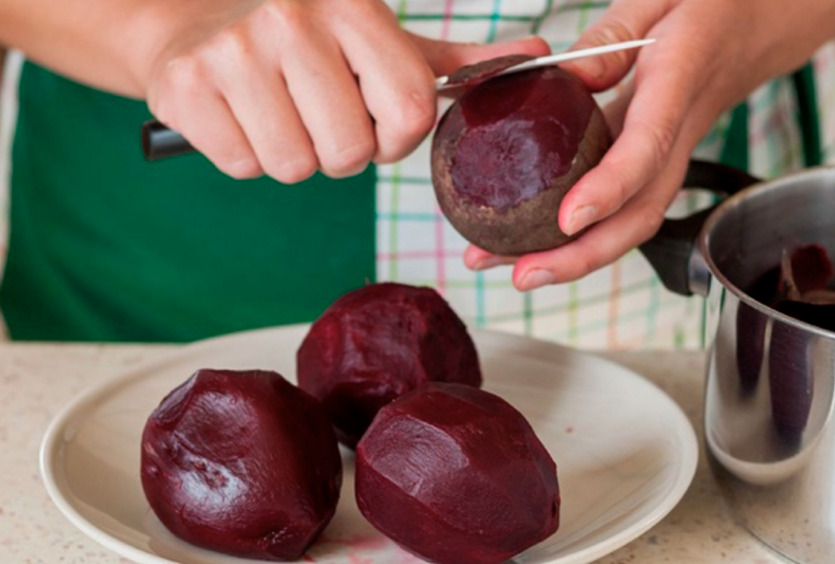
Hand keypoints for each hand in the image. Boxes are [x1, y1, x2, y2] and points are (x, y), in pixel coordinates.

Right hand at [140, 0, 548, 182]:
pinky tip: (242, 114)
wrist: (195, 21)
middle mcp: (292, 18)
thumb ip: (459, 59)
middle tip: (319, 114)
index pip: (409, 111)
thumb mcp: (385, 42)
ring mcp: (234, 50)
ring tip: (280, 110)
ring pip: (297, 167)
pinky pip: (245, 166)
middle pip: (352, 151)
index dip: (396, 137)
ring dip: (296, 155)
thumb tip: (539, 57)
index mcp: (353, 5)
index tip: (375, 119)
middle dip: (343, 150)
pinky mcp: (185, 86)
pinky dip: (248, 155)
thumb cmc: (310, 42)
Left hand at [464, 0, 834, 290]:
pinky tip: (530, 243)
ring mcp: (669, 156)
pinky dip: (578, 235)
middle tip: (524, 274)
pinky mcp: (653, 163)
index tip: (569, 219)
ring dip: (574, 258)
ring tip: (510, 271)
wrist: (758, 24)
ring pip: (630, 222)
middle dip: (583, 254)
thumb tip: (570, 77)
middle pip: (640, 213)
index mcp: (678, 83)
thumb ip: (615, 33)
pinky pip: (621, 207)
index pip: (647, 147)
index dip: (610, 188)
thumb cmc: (710, 6)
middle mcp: (678, 133)